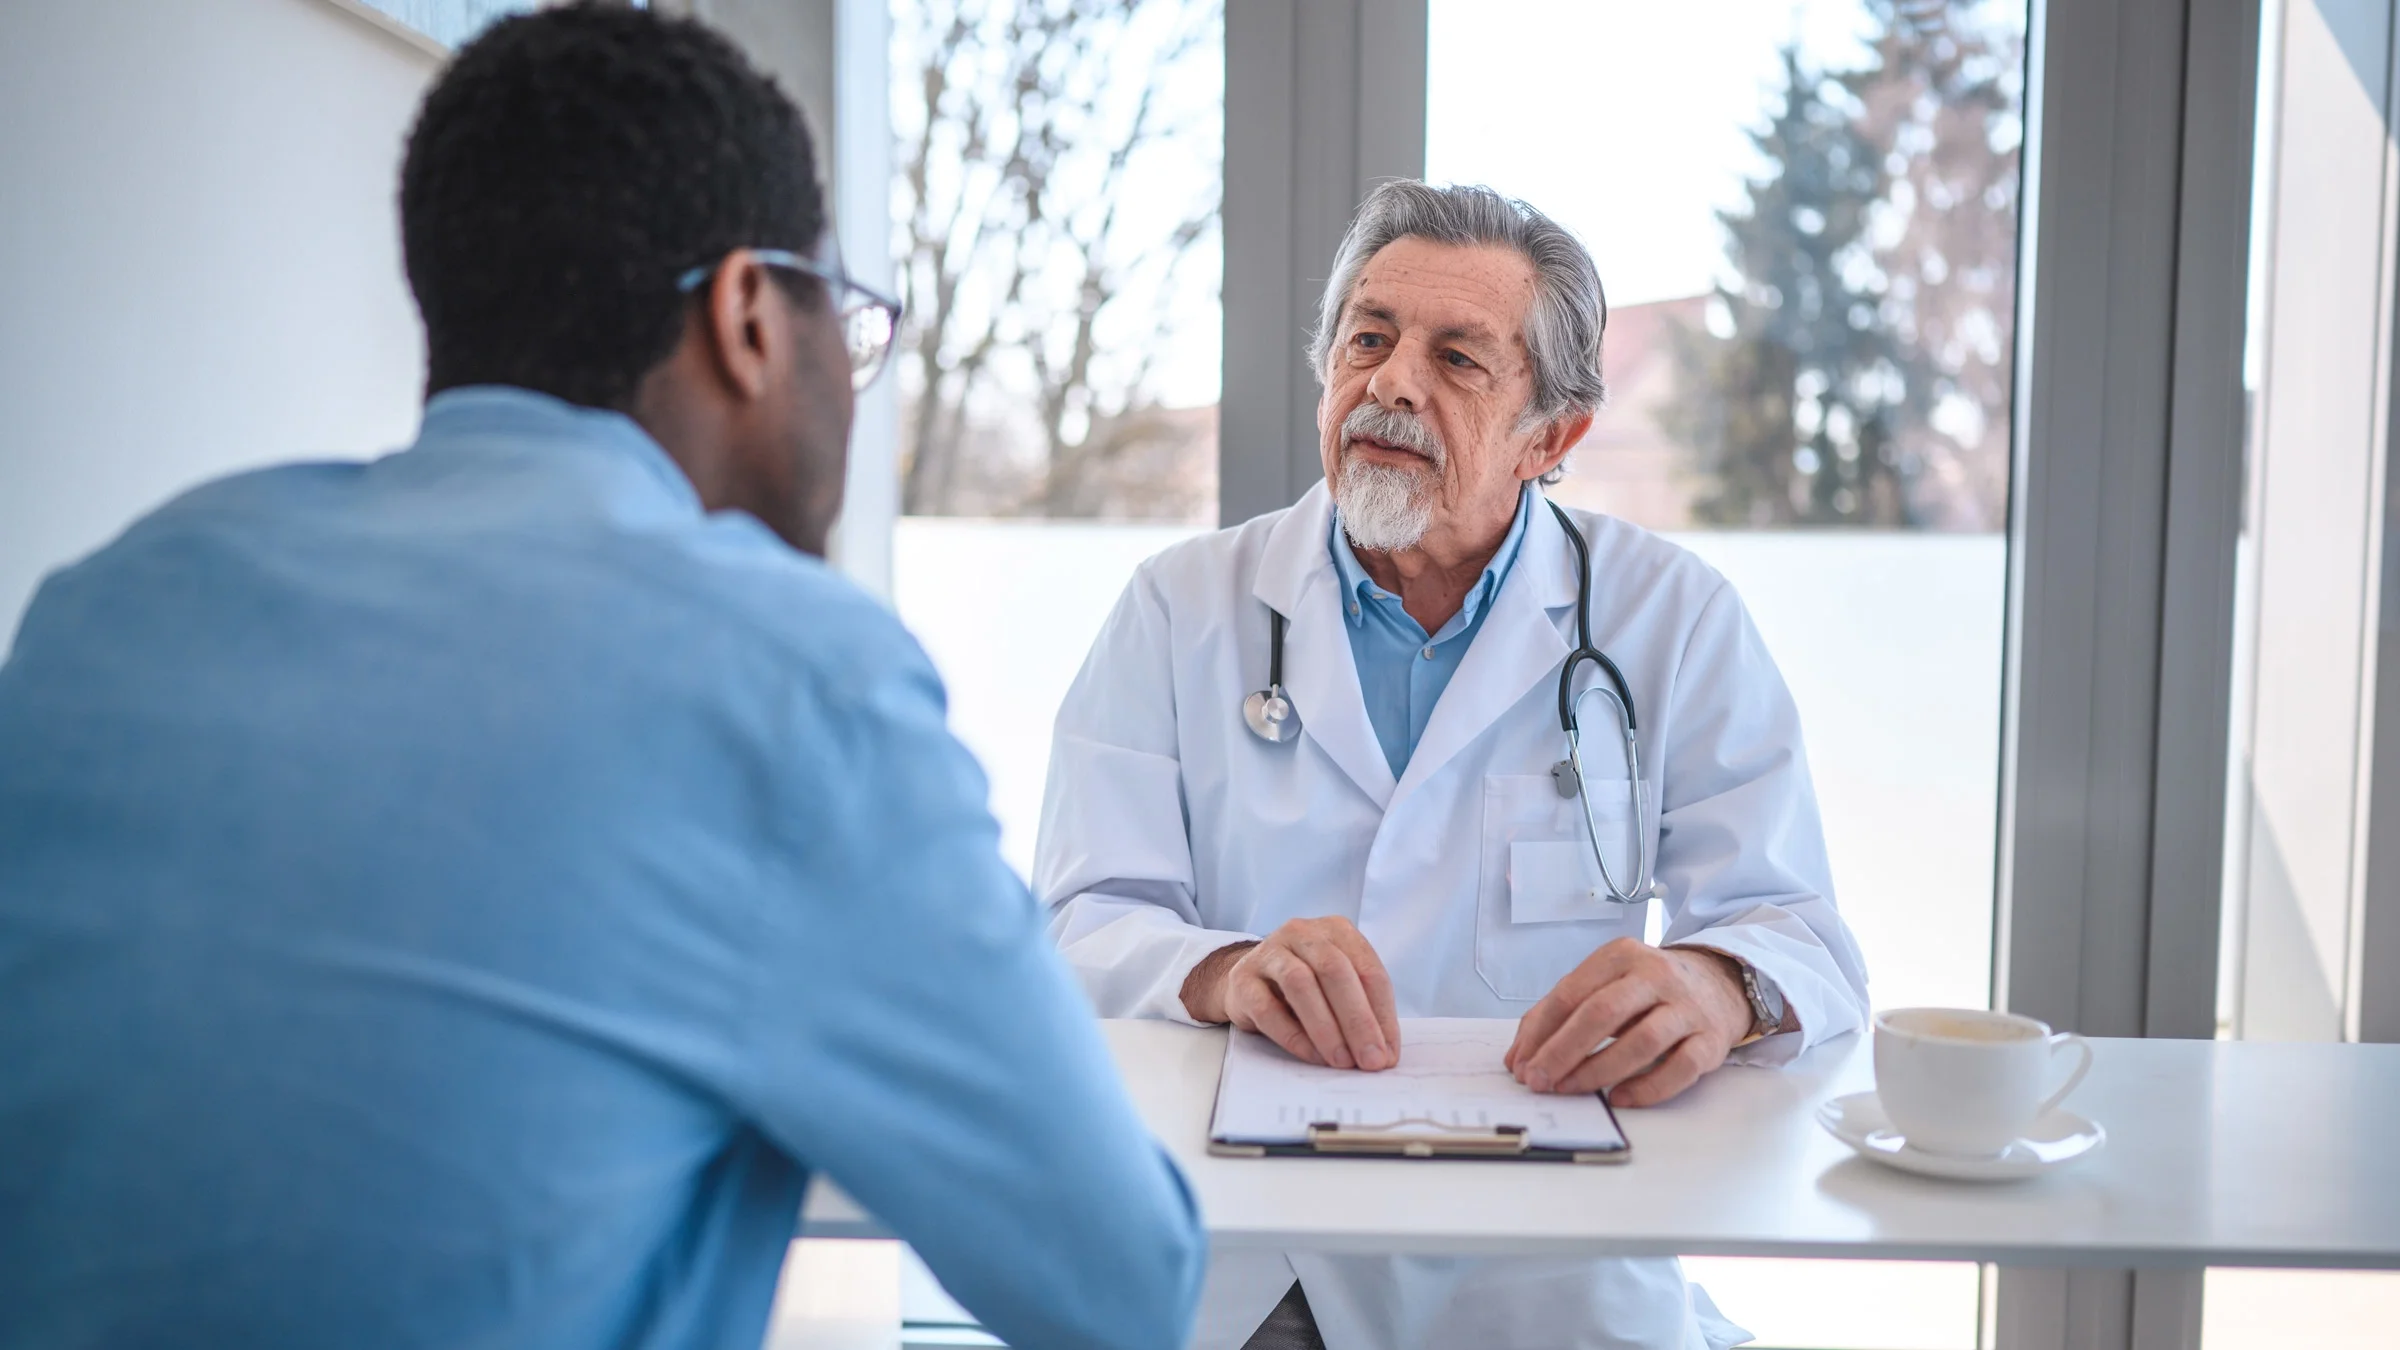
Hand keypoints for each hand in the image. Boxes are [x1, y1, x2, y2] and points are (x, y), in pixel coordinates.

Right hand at [1180, 917, 1399, 1070]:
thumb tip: (1383, 1053)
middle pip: (1335, 972)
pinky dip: (1294, 1036)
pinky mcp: (1243, 979)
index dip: (1382, 1014)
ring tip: (1342, 1061)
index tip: (1388, 1053)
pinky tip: (1312, 1056)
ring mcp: (1269, 952)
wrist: (1248, 979)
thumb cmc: (1306, 985)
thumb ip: (1361, 1009)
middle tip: (1370, 1060)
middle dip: (1358, 1021)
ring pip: (1300, 984)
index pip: (1369, 970)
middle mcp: (1302, 933)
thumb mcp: (1337, 986)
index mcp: (1336, 931)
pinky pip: (1268, 1008)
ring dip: (1326, 1028)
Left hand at [1504, 940, 1752, 1106]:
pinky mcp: (1711, 1040)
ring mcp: (1687, 1008)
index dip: (1540, 1032)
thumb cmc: (1649, 989)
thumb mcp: (1606, 983)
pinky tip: (1617, 1098)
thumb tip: (1519, 1057)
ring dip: (1598, 1071)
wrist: (1720, 982)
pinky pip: (1679, 1069)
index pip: (1570, 993)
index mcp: (1621, 956)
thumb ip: (1561, 1012)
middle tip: (1538, 1081)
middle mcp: (1656, 976)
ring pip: (1641, 1042)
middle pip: (1602, 1013)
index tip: (1521, 1063)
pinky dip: (1646, 1088)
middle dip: (1563, 1051)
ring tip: (1569, 1090)